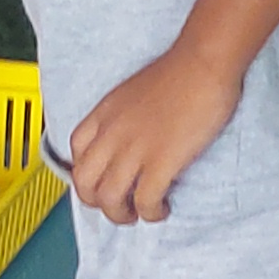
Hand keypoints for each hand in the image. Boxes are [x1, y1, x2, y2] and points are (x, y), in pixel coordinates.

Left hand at [64, 44, 243, 226]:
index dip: (87, 172)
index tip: (102, 179)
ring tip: (137, 214)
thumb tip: (135, 134)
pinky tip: (161, 209)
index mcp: (105, 114)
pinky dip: (150, 213)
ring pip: (110, 199)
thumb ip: (125, 114)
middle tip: (116, 205)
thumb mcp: (135, 90)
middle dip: (97, 202)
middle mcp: (112, 134)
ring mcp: (134, 150)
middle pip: (85, 183)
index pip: (76, 151)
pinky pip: (144, 201)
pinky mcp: (161, 162)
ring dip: (120, 215)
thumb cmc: (180, 70)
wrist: (203, 63)